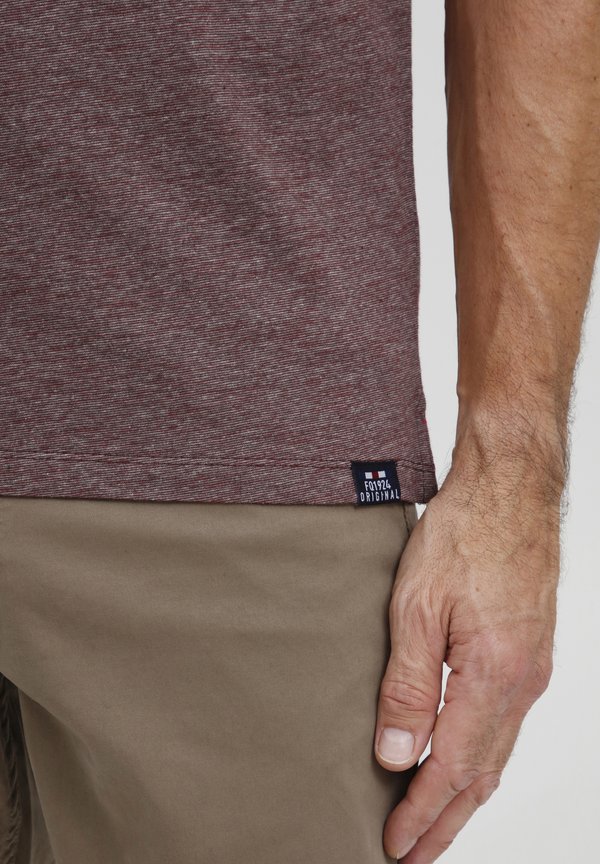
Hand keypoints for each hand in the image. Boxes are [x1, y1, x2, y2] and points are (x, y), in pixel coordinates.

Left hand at [373, 464, 559, 861]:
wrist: (509, 488)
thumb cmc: (465, 534)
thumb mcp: (417, 608)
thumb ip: (409, 687)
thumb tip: (399, 756)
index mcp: (495, 676)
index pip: (453, 768)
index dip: (421, 813)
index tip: (393, 845)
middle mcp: (523, 683)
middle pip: (482, 774)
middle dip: (446, 821)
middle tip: (413, 857)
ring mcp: (531, 668)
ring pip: (496, 752)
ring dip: (463, 793)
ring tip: (433, 822)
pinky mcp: (528, 651)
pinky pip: (504, 722)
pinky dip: (479, 755)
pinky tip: (461, 760)